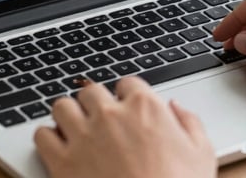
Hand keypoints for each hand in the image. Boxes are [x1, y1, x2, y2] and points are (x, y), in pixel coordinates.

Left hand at [34, 77, 216, 177]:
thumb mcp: (202, 154)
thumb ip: (189, 123)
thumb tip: (176, 108)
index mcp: (145, 107)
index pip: (128, 83)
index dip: (127, 97)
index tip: (127, 109)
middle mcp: (111, 115)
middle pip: (91, 91)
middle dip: (95, 104)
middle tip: (101, 122)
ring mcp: (84, 136)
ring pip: (62, 106)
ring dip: (68, 116)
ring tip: (76, 131)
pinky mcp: (62, 162)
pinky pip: (42, 135)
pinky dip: (48, 139)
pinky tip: (59, 149)